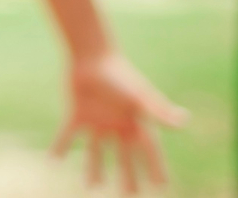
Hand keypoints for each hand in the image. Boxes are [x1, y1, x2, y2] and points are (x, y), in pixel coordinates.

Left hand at [52, 52, 187, 192]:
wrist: (91, 54)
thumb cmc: (118, 74)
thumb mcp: (139, 96)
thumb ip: (159, 110)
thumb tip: (184, 122)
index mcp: (133, 121)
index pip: (148, 151)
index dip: (155, 167)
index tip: (162, 185)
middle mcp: (116, 123)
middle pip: (124, 156)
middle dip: (128, 175)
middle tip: (131, 194)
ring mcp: (96, 119)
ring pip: (96, 150)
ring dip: (94, 167)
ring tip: (92, 185)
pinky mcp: (77, 112)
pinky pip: (68, 133)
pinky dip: (61, 145)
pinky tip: (53, 158)